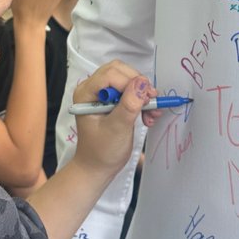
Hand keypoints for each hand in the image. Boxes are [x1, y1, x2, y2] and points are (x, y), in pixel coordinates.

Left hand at [71, 61, 157, 181]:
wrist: (98, 167)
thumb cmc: (102, 151)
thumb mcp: (118, 128)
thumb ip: (129, 104)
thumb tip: (142, 82)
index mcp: (86, 94)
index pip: (111, 75)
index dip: (131, 83)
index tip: (146, 99)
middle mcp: (92, 89)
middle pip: (120, 72)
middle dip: (138, 86)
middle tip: (151, 103)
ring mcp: (102, 94)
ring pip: (127, 79)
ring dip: (142, 94)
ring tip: (151, 113)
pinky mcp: (112, 100)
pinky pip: (130, 90)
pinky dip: (141, 100)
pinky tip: (149, 115)